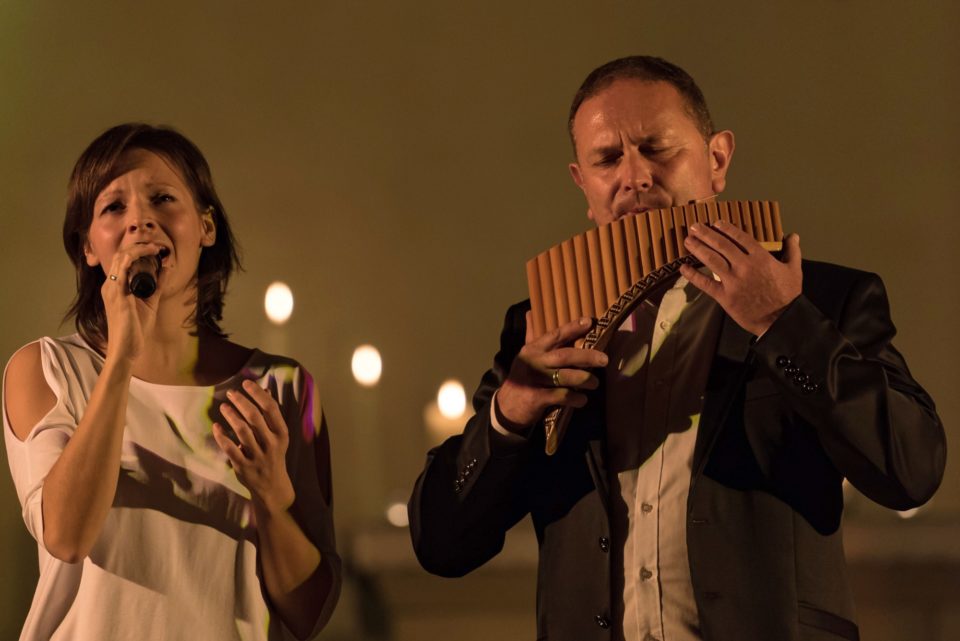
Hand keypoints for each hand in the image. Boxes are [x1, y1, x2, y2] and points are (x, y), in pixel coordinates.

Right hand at [100, 242, 164, 362]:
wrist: (126, 349)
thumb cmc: (135, 329)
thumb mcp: (150, 302)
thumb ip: (158, 285)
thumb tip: (167, 268)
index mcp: (114, 287)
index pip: (121, 260)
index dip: (137, 250)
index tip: (155, 249)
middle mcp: (109, 286)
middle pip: (119, 255)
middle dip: (139, 246)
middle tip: (157, 246)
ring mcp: (111, 290)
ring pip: (120, 258)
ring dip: (138, 249)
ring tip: (155, 248)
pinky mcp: (117, 296)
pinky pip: (121, 271)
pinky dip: (134, 259)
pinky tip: (146, 255)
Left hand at [213, 379, 294, 513]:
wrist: (273, 486)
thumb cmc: (274, 455)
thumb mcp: (277, 436)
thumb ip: (271, 415)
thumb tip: (265, 390)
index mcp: (281, 434)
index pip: (271, 408)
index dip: (257, 394)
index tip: (246, 383)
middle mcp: (271, 444)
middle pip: (255, 417)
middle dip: (242, 402)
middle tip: (231, 393)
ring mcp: (258, 456)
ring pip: (242, 431)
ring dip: (231, 416)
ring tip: (224, 406)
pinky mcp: (244, 467)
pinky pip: (230, 449)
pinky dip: (221, 436)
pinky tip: (216, 426)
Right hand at [496, 314, 607, 428]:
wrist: (506, 406)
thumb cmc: (522, 378)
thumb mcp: (524, 355)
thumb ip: (531, 334)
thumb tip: (530, 311)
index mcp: (533, 349)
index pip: (555, 335)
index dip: (573, 328)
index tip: (590, 322)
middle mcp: (534, 362)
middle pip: (564, 355)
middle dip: (587, 356)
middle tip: (604, 359)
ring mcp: (535, 380)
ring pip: (565, 377)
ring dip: (584, 379)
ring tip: (595, 383)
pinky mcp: (536, 398)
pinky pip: (562, 396)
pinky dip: (576, 398)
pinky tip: (582, 400)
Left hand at [680, 220, 801, 335]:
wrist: (781, 320)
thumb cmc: (788, 295)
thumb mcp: (794, 270)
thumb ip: (792, 250)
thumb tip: (793, 235)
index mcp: (761, 258)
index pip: (740, 238)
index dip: (726, 229)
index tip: (716, 223)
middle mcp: (744, 266)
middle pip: (722, 245)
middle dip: (706, 234)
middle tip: (694, 226)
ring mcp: (733, 281)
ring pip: (712, 260)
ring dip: (698, 249)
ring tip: (688, 241)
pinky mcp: (725, 297)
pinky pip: (705, 284)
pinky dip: (693, 275)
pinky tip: (683, 268)